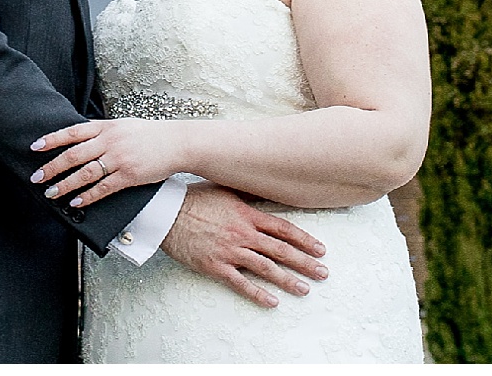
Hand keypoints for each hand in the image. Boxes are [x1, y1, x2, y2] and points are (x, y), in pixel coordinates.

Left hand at [30, 118, 187, 207]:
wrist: (177, 142)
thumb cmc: (149, 134)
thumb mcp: (123, 125)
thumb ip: (101, 131)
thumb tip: (77, 136)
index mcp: (106, 126)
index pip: (73, 131)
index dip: (52, 139)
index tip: (35, 147)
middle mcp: (110, 141)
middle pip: (74, 155)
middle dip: (52, 167)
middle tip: (36, 178)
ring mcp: (119, 159)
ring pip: (85, 173)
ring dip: (66, 184)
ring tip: (51, 193)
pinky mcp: (129, 176)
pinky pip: (103, 188)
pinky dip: (87, 196)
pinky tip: (76, 203)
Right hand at [159, 184, 327, 308]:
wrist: (167, 212)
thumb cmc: (195, 198)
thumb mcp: (226, 190)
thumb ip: (248, 195)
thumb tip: (268, 191)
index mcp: (247, 214)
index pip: (283, 229)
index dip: (304, 240)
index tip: (321, 249)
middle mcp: (243, 233)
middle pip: (281, 250)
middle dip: (305, 263)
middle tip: (323, 272)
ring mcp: (230, 251)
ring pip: (266, 268)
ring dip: (288, 280)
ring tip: (305, 290)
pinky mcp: (215, 266)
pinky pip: (240, 283)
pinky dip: (257, 293)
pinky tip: (272, 302)